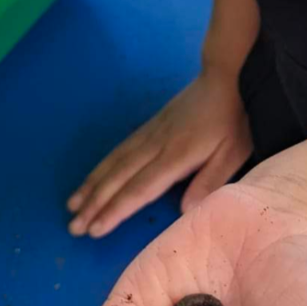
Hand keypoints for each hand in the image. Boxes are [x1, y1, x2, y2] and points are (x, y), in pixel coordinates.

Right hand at [67, 74, 252, 236]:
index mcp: (177, 155)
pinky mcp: (150, 125)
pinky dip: (102, 165)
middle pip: (120, 177)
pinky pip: (120, 149)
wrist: (226, 76)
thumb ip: (210, 181)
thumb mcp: (234, 152)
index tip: (96, 229)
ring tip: (72, 206)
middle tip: (74, 227)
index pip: (140, 188)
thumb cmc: (235, 118)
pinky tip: (93, 177)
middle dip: (95, 204)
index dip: (116, 210)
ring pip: (115, 162)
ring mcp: (150, 133)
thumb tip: (184, 212)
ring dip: (92, 185)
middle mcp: (156, 145)